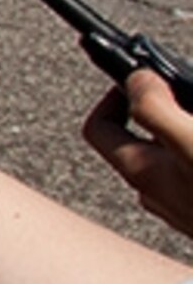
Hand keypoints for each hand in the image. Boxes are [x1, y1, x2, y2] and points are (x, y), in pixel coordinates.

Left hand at [86, 71, 192, 242]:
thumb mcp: (189, 140)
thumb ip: (155, 108)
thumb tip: (136, 82)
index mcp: (140, 172)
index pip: (100, 126)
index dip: (115, 95)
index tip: (144, 78)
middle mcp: (156, 192)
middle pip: (143, 139)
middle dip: (166, 109)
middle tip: (185, 94)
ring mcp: (184, 205)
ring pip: (176, 155)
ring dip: (189, 130)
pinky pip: (192, 172)